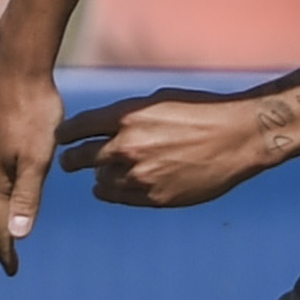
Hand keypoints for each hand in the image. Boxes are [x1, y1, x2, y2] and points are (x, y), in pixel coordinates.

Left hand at [56, 88, 278, 208]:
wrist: (238, 137)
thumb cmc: (200, 111)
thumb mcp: (157, 101)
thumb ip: (125, 116)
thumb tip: (98, 127)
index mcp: (126, 117)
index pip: (75, 129)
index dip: (64, 135)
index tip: (62, 139)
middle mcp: (127, 147)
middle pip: (79, 159)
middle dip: (72, 160)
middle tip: (69, 161)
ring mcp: (140, 176)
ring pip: (99, 182)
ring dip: (99, 177)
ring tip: (101, 173)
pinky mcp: (155, 198)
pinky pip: (120, 197)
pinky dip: (114, 192)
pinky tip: (115, 186)